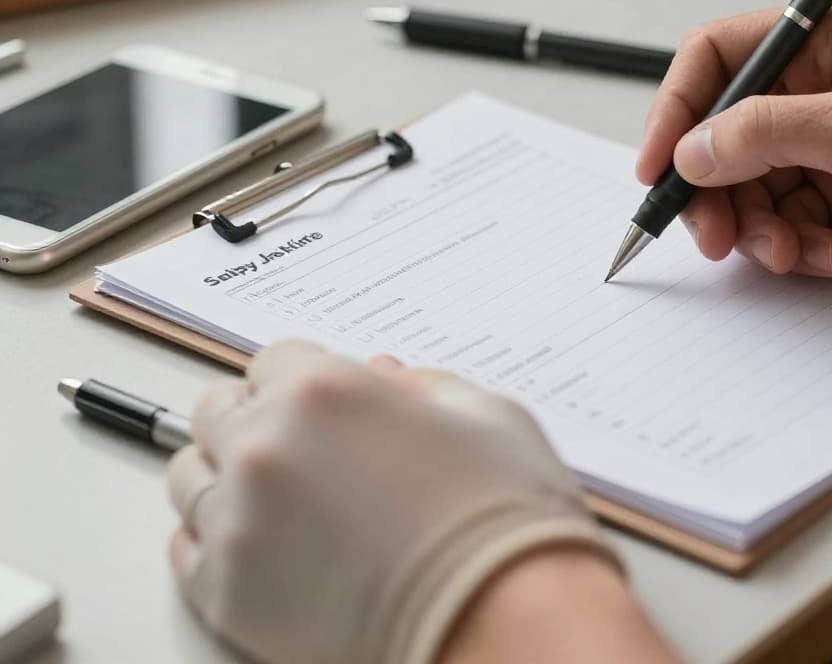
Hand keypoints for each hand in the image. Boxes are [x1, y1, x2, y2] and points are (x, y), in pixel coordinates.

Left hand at [167, 342, 626, 663]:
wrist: (498, 619)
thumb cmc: (500, 518)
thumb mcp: (480, 413)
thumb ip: (420, 383)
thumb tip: (384, 379)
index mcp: (321, 389)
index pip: (271, 359)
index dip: (302, 376)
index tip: (319, 400)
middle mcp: (265, 446)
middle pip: (217, 410)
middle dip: (254, 417)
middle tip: (298, 444)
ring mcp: (238, 522)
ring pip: (190, 477)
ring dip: (228, 476)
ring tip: (281, 496)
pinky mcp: (226, 595)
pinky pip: (185, 546)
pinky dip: (217, 537)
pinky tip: (264, 540)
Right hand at [638, 0, 831, 281]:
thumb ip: (767, 133)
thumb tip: (691, 150)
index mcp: (819, 42)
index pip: (715, 59)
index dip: (675, 108)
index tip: (656, 165)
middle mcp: (813, 91)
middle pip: (720, 136)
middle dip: (713, 190)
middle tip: (711, 235)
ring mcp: (823, 147)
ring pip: (746, 188)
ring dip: (755, 228)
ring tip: (788, 253)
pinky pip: (782, 222)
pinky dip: (794, 246)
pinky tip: (829, 256)